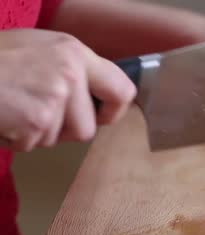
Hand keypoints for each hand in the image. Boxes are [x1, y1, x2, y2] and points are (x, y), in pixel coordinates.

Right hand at [0, 30, 135, 150]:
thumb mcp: (40, 49)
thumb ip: (73, 70)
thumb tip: (99, 97)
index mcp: (75, 52)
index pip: (123, 90)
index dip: (113, 111)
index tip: (100, 117)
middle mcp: (71, 72)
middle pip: (87, 128)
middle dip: (63, 130)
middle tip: (35, 112)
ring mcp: (54, 97)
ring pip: (59, 139)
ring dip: (35, 133)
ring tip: (13, 107)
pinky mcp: (36, 119)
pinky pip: (32, 144)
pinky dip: (14, 139)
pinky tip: (2, 116)